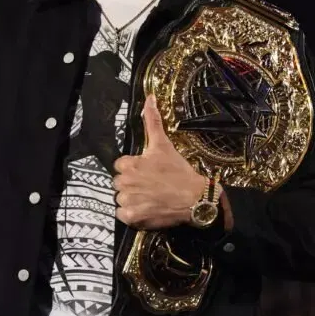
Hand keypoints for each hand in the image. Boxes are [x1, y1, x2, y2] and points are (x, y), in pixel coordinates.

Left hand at [112, 95, 208, 229]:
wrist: (195, 199)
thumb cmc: (179, 171)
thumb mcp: (164, 144)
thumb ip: (152, 121)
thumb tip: (149, 97)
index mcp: (128, 164)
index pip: (120, 165)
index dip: (133, 168)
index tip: (147, 172)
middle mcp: (124, 182)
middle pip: (119, 183)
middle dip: (131, 184)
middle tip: (150, 185)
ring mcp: (127, 201)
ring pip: (121, 199)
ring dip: (131, 199)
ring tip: (149, 197)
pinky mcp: (132, 217)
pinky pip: (122, 215)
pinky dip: (132, 214)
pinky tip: (146, 208)